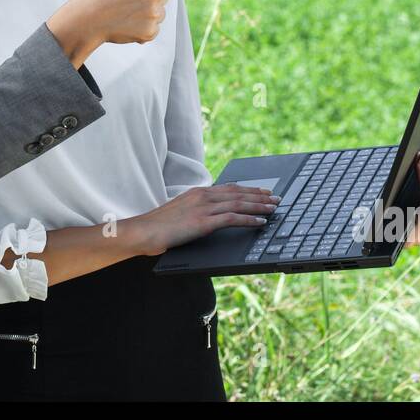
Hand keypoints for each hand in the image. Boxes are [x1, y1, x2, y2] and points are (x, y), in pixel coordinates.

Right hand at [127, 184, 279, 256]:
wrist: (143, 231)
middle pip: (238, 193)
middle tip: (276, 198)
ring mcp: (203, 208)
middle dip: (259, 196)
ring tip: (273, 209)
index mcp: (197, 192)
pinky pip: (232, 218)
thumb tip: (209, 217)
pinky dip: (249, 219)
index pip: (229, 188)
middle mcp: (203, 196)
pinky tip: (260, 222)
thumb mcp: (180, 213)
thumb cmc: (158, 227)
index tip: (262, 191)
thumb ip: (195, 211)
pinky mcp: (203, 222)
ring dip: (259, 206)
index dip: (248, 190)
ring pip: (238, 204)